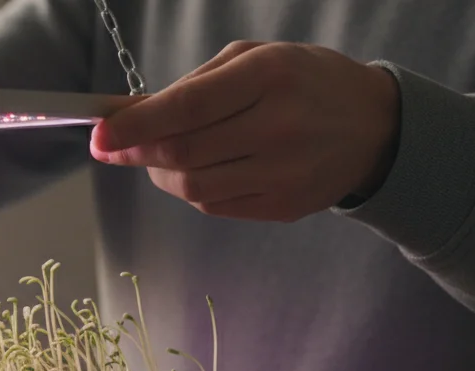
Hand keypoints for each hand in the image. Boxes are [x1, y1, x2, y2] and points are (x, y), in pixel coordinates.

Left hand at [90, 41, 400, 221]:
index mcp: (269, 77)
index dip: (135, 126)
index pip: (186, 109)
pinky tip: (200, 170)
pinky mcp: (284, 207)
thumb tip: (130, 114)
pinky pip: (215, 207)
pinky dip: (193, 191)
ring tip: (160, 157)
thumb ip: (192, 85)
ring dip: (161, 174)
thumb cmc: (303, 82)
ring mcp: (283, 173)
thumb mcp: (254, 60)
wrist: (374, 127)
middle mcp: (278, 126)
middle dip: (137, 152)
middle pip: (182, 154)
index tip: (99, 135)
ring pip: (193, 188)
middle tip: (116, 147)